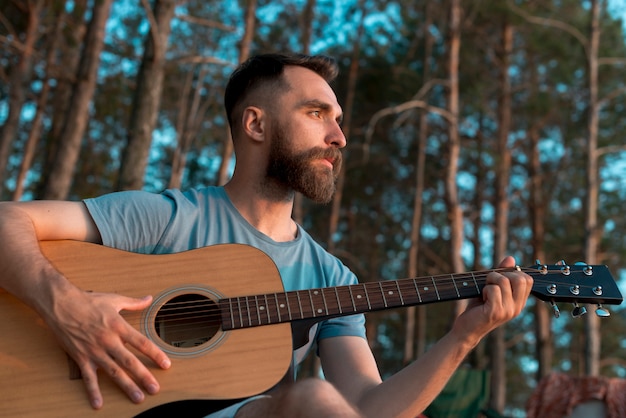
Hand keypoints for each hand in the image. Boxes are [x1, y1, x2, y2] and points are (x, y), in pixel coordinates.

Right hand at [45, 287, 170, 408]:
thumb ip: (134, 303)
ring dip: (126, 386)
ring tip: (138, 398)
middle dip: (144, 376)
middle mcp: (108, 341)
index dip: (155, 354)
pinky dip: (93, 391)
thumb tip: (150, 298)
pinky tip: (98, 404)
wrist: (61, 304)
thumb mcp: (115, 299)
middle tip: (155, 389)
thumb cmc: (88, 301)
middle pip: (130, 362)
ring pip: (113, 372)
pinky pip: (88, 377)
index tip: (166, 364)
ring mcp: (94, 351)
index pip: (142, 343)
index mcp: (119, 326)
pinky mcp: (81, 358)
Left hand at [452, 256, 532, 344]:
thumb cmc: (478, 308)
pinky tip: (481, 298)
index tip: (499, 278)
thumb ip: (502, 274)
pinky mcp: (496, 312)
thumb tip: (510, 258)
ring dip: (489, 280)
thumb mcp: (491, 288)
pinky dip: (484, 289)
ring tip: (484, 290)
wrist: (466, 329)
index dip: (513, 273)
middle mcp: (517, 307)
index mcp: (519, 302)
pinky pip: (493, 289)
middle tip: (490, 282)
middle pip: (520, 278)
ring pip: (503, 281)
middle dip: (502, 274)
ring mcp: (507, 311)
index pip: (528, 280)